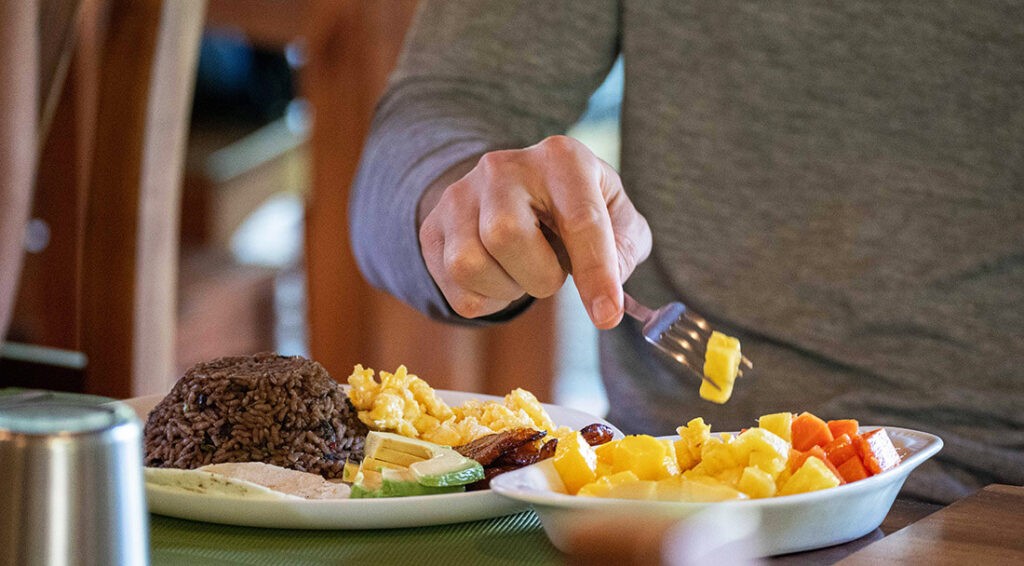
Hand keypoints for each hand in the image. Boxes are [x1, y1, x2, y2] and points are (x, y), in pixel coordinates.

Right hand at [418, 135, 651, 328]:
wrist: (514, 190)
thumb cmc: (575, 207)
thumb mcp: (615, 216)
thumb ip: (624, 251)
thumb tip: (606, 299)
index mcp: (561, 158)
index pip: (578, 220)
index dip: (595, 273)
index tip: (607, 316)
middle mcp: (502, 167)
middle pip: (506, 236)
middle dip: (540, 276)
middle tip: (554, 273)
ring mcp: (459, 195)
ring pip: (470, 264)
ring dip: (509, 289)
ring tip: (523, 271)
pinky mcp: (433, 229)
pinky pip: (456, 290)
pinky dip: (487, 300)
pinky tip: (500, 276)